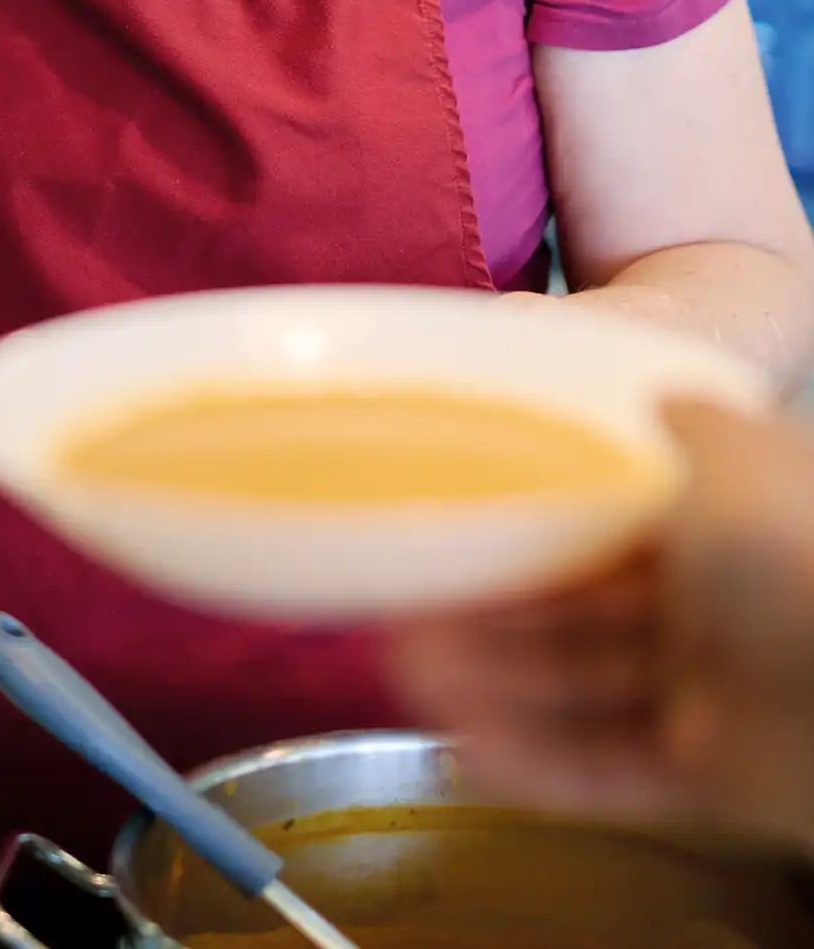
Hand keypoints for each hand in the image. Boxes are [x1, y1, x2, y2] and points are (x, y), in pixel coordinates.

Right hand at [386, 402, 813, 847]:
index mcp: (715, 524)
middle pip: (574, 612)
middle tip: (401, 618)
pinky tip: (467, 752)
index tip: (449, 526)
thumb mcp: (726, 450)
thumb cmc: (792, 549)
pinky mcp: (711, 779)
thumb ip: (679, 420)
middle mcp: (710, 604)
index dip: (521, 526)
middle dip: (485, 616)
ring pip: (579, 692)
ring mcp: (710, 695)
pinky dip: (536, 768)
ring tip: (411, 679)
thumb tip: (652, 396)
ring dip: (492, 687)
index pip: (600, 522)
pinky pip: (607, 773)